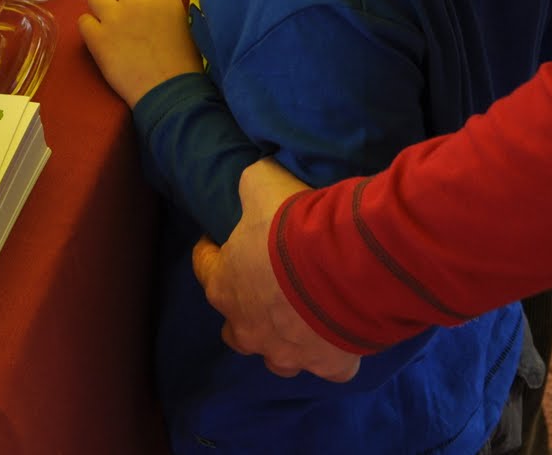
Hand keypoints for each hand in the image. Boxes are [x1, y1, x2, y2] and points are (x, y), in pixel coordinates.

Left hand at [77, 0, 202, 107]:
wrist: (169, 91)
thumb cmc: (185, 63)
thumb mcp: (186, 25)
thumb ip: (169, 8)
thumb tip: (157, 4)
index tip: (146, 10)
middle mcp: (137, 1)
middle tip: (126, 18)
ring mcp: (115, 18)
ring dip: (102, 8)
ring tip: (108, 25)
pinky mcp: (97, 38)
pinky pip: (83, 21)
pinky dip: (90, 29)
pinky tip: (99, 40)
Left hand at [192, 159, 362, 380]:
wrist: (347, 265)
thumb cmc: (293, 227)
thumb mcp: (262, 185)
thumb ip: (251, 188)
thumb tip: (251, 184)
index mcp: (225, 286)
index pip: (204, 266)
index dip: (212, 250)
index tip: (220, 238)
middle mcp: (249, 328)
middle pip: (236, 329)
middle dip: (246, 310)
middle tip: (267, 285)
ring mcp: (287, 352)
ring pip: (277, 357)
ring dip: (285, 339)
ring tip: (305, 317)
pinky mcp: (327, 365)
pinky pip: (329, 366)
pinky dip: (335, 353)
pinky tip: (345, 334)